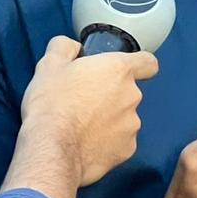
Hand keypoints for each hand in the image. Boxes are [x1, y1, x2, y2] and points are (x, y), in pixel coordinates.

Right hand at [20, 35, 158, 185]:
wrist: (51, 150)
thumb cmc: (52, 104)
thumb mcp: (49, 65)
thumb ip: (65, 47)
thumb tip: (72, 47)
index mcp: (118, 70)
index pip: (147, 62)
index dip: (139, 65)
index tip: (124, 71)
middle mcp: (131, 96)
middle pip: (128, 92)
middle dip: (110, 95)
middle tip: (83, 100)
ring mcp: (131, 125)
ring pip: (124, 118)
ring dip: (109, 119)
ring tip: (81, 125)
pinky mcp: (127, 150)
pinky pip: (120, 141)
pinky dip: (107, 141)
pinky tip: (86, 142)